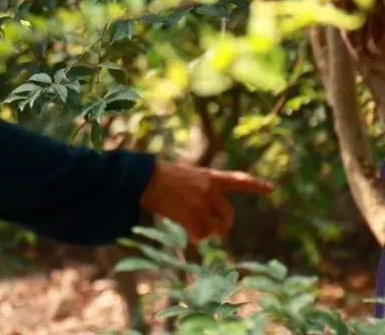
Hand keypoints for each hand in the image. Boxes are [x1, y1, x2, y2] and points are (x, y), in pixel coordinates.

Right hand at [140, 161, 273, 242]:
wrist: (143, 178)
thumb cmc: (159, 176)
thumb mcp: (186, 175)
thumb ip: (201, 189)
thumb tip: (209, 215)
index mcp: (209, 177)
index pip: (238, 180)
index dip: (255, 185)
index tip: (271, 188)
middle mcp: (209, 190)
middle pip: (228, 216)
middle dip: (223, 226)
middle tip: (217, 230)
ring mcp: (200, 203)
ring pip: (213, 228)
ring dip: (204, 232)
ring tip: (193, 229)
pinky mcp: (189, 215)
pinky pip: (199, 234)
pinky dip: (196, 238)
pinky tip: (190, 237)